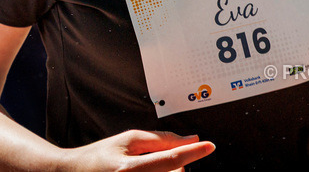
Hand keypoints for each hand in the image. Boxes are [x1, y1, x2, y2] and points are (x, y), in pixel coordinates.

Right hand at [60, 129, 214, 171]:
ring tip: (148, 169)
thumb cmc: (100, 157)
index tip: (209, 146)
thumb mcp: (128, 140)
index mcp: (128, 168)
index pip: (170, 159)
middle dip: (176, 166)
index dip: (193, 152)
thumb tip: (191, 139)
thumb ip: (161, 139)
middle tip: (156, 161)